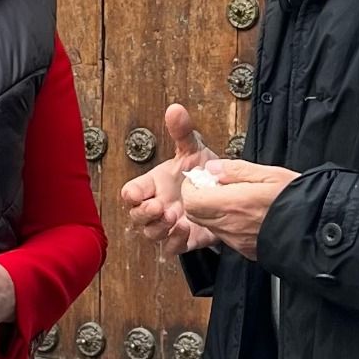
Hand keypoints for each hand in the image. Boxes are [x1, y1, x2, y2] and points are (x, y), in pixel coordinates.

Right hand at [120, 103, 219, 256]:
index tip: (138, 193)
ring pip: (151, 234)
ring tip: (174, 217)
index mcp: (153, 185)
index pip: (131, 192)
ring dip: (159, 227)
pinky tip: (185, 229)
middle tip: (158, 206)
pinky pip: (171, 249)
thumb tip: (175, 109)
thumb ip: (182, 131)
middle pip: (136, 217)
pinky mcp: (185, 239)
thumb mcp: (193, 149)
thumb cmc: (202, 171)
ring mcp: (169, 225)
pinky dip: (175, 241)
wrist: (227, 192)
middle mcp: (156, 206)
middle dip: (143, 213)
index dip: (131, 193)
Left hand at [180, 159, 299, 260]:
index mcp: (233, 204)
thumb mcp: (269, 174)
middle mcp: (231, 225)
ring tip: (233, 198)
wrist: (317, 229)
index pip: (192, 200)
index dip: (191, 187)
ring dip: (212, 211)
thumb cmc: (296, 198)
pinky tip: (244, 213)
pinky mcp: (246, 250)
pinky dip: (226, 223)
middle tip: (215, 186)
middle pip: (195, 214)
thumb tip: (211, 169)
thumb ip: (235, 170)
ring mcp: (237, 241)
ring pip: (209, 225)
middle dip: (198, 198)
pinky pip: (225, 236)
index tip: (203, 177)